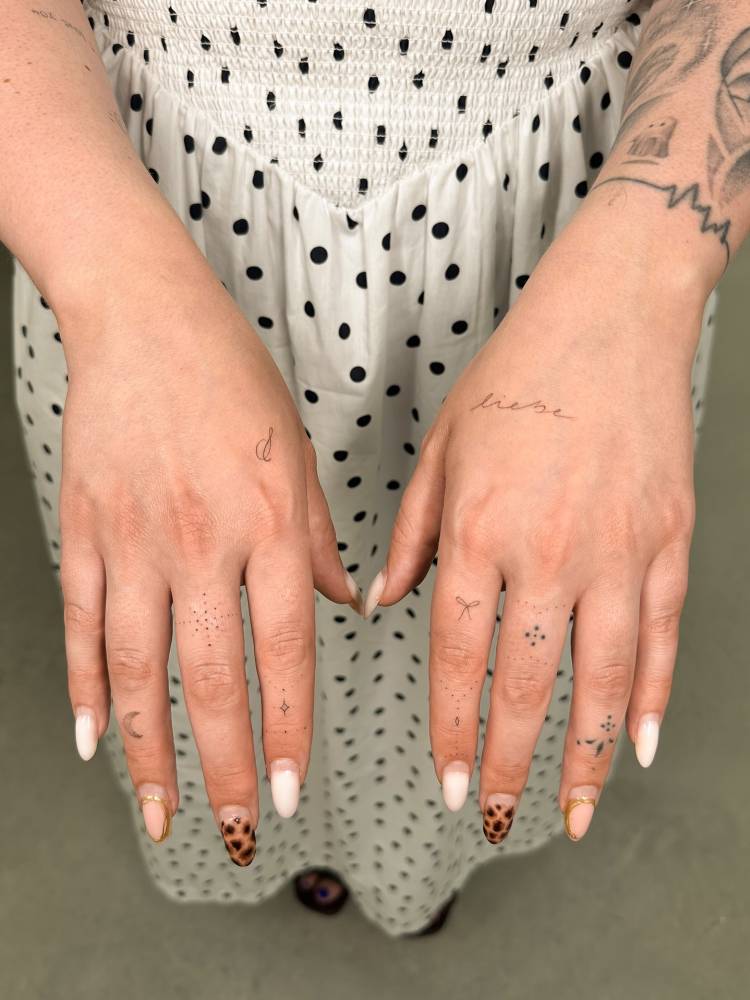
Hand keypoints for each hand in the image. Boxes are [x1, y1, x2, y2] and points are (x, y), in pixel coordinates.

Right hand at [60, 248, 358, 861]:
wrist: (143, 315)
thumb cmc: (230, 375)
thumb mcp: (297, 453)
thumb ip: (319, 539)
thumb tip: (346, 604)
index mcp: (266, 521)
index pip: (284, 651)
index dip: (290, 731)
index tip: (294, 789)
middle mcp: (200, 540)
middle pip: (210, 679)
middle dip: (227, 766)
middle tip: (237, 829)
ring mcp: (133, 539)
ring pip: (138, 669)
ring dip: (150, 752)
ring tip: (160, 812)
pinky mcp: (85, 531)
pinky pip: (83, 626)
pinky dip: (88, 689)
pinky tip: (95, 739)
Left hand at [371, 206, 705, 842]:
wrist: (611, 316)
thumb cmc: (519, 372)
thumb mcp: (442, 447)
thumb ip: (411, 535)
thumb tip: (376, 602)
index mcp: (480, 527)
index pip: (456, 655)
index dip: (447, 729)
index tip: (441, 780)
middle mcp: (549, 550)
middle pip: (527, 684)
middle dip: (506, 763)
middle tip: (492, 817)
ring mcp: (618, 549)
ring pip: (603, 679)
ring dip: (587, 756)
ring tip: (574, 811)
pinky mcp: (669, 540)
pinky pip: (662, 637)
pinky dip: (652, 697)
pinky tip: (640, 742)